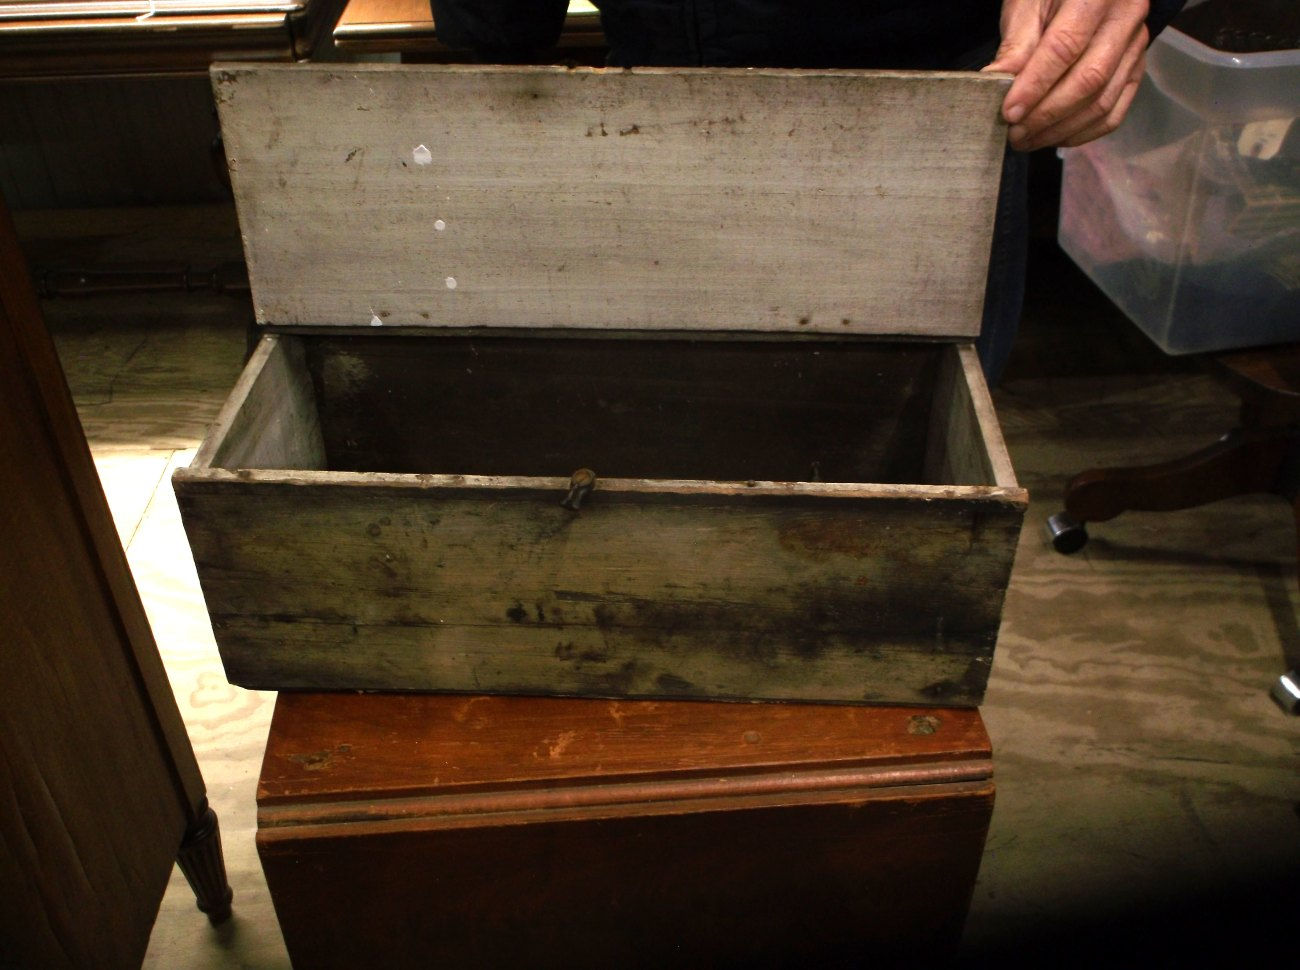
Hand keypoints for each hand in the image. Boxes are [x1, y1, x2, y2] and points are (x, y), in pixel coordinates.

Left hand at [985, 0, 1149, 150]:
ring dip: (1061, 130)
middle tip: (1014, 133)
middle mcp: (1126, 18)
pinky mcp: (1136, 68)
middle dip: (1046, 115)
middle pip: (1089, 80)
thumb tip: (996, 84)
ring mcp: (1136, 45)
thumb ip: (1016, 44)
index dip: (1035, 85)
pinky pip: (1114, 112)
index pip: (1065, 48)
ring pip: (1102, 101)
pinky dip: (1083, 132)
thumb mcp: (1028, 4)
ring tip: (1027, 140)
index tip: (1009, 112)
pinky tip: (1054, 137)